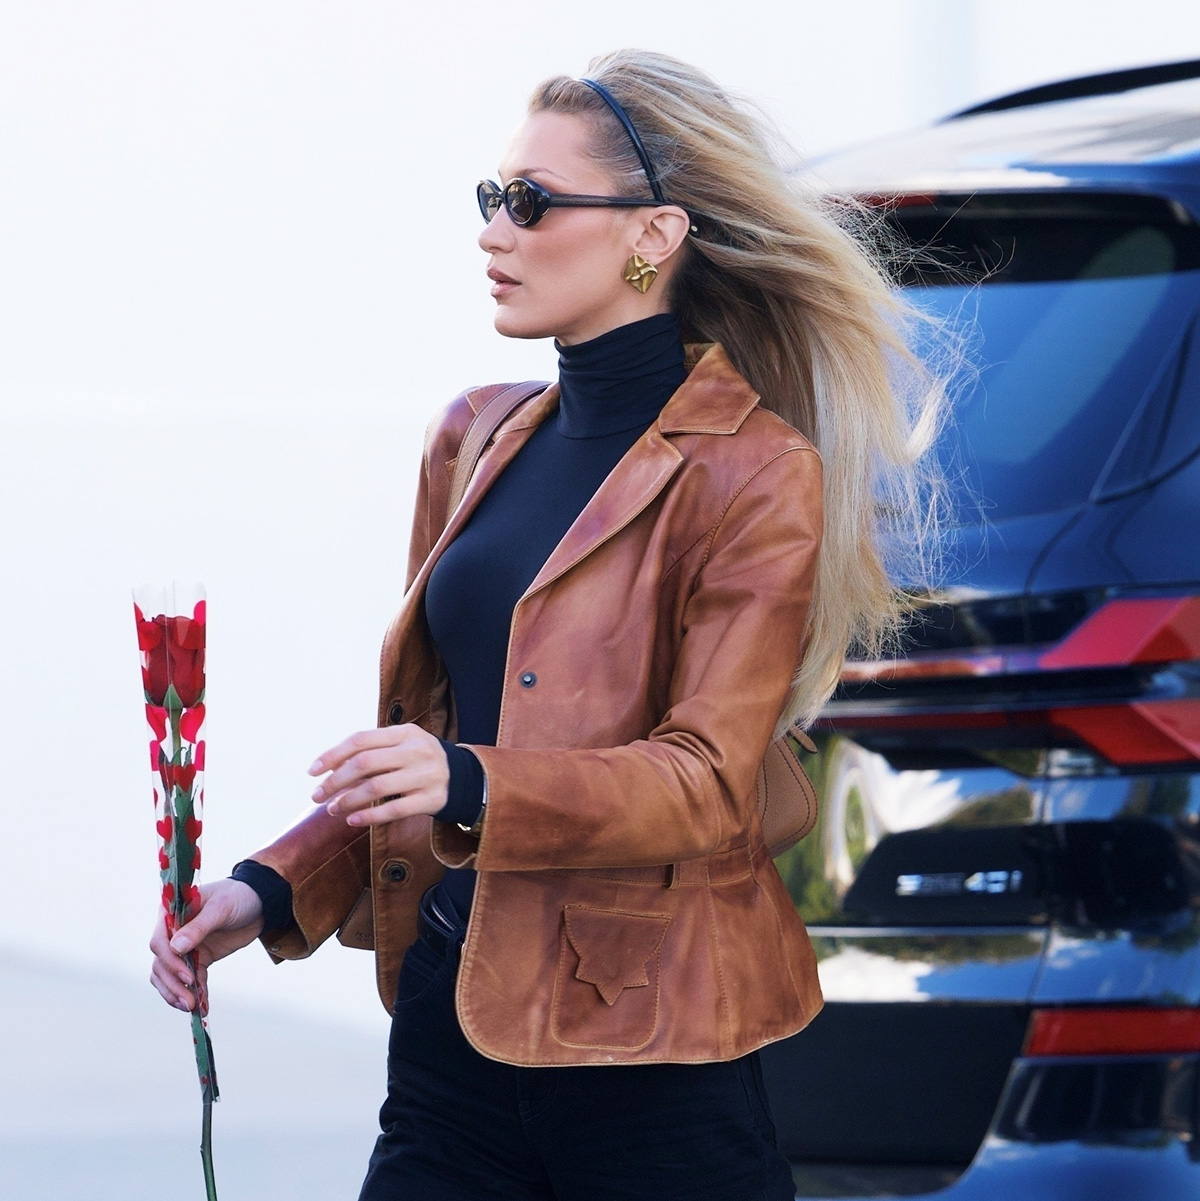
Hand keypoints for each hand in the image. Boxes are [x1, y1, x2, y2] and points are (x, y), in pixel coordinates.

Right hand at [148, 878, 263, 1013]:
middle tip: (188, 1002)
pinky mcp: (198, 959)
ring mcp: (184, 948)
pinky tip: (202, 1007)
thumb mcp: (221, 908)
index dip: (170, 962)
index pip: (159, 942)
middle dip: (173, 985)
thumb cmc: (237, 896)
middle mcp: (172, 932)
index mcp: (171, 913)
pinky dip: (194, 993)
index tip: (188, 977)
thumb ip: (199, 927)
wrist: (259, 902)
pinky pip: (190, 981)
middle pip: (161, 964)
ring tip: (192, 1008)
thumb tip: (175, 948)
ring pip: (169, 977)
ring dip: (177, 994)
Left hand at [308, 723, 449, 827]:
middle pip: (365, 763)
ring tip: (332, 809)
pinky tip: (353, 820)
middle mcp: (416, 751)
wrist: (464, 778)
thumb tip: (329, 767)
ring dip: (348, 800)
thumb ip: (372, 750)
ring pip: (377, 788)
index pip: (361, 740)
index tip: (312, 771)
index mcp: (405, 733)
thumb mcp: (402, 745)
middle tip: (317, 795)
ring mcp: (425, 775)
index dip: (332, 755)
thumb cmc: (419, 760)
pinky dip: (369, 816)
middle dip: (335, 780)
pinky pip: (394, 810)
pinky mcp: (431, 800)